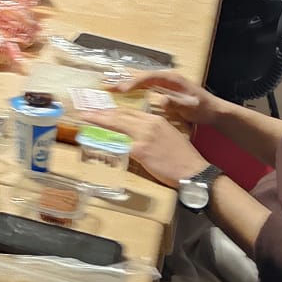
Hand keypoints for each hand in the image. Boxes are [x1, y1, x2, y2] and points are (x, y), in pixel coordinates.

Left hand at [82, 107, 207, 188]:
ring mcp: (144, 136)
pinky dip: (108, 142)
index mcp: (156, 120)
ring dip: (99, 120)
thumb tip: (137, 137)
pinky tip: (97, 140)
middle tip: (86, 112)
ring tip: (86, 118)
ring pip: (117, 124)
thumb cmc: (184, 159)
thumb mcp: (169, 137)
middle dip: (101, 113)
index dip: (113, 111)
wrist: (195, 171)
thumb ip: (152, 133)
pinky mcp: (141, 150)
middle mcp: (149, 124)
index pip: (129, 112)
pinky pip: (120, 145)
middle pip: (120, 115)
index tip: (101, 110)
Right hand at [119, 70, 223, 126]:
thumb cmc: (203, 108)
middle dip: (123, 80)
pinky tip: (124, 94)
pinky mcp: (164, 89)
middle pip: (141, 76)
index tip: (122, 89)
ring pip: (141, 81)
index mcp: (171, 78)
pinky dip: (133, 89)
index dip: (134, 82)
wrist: (215, 111)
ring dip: (126, 84)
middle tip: (107, 86)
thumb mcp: (190, 106)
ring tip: (110, 88)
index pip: (148, 77)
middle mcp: (166, 77)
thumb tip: (160, 100)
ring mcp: (164, 83)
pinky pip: (144, 87)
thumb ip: (175, 103)